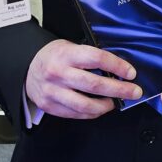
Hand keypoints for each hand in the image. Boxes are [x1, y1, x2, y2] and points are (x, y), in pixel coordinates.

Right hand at [25, 39, 141, 118]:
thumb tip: (117, 69)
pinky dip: (92, 113)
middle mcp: (58, 73)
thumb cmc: (54, 56)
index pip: (96, 58)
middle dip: (119, 90)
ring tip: (116, 102)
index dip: (117, 66)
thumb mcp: (69, 47)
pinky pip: (76, 114)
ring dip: (106, 105)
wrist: (27, 67)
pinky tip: (100, 108)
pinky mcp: (50, 106)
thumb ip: (89, 57)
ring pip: (85, 105)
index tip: (130, 73)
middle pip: (94, 85)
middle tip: (134, 91)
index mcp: (66, 54)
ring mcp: (53, 92)